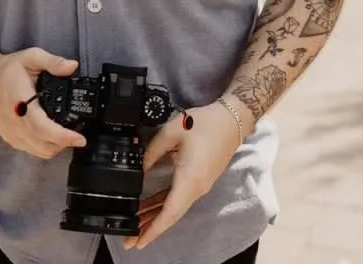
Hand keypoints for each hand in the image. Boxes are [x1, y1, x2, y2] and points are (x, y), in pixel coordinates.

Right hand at [0, 47, 86, 158]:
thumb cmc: (7, 70)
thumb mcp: (31, 57)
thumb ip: (53, 62)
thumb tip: (73, 66)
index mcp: (21, 104)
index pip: (42, 128)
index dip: (62, 136)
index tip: (79, 138)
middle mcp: (14, 123)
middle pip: (43, 145)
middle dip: (65, 144)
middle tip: (79, 136)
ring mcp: (10, 133)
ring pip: (38, 151)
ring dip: (55, 147)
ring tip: (67, 136)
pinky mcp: (9, 137)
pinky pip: (30, 150)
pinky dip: (44, 147)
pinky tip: (52, 136)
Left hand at [125, 101, 243, 250]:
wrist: (232, 120)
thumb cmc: (207, 123)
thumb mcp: (172, 132)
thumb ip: (151, 152)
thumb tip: (139, 167)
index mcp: (190, 178)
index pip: (170, 212)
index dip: (153, 229)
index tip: (140, 241)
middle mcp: (197, 187)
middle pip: (171, 215)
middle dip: (149, 229)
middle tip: (129, 240)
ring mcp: (200, 185)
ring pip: (175, 208)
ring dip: (155, 217)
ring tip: (135, 224)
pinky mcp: (200, 180)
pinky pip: (180, 199)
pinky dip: (164, 206)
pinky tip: (151, 207)